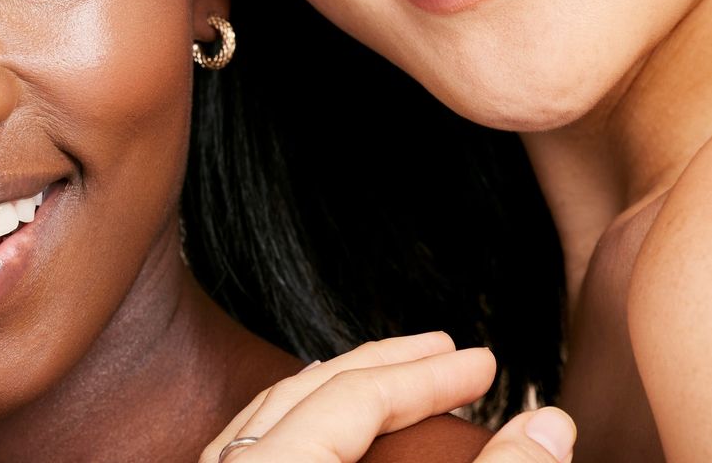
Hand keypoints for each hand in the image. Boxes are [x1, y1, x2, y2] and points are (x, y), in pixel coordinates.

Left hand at [200, 333, 576, 462]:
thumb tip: (549, 425)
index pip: (354, 396)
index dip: (427, 376)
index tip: (485, 365)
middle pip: (301, 391)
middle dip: (382, 365)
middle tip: (447, 351)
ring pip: (265, 417)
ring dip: (334, 388)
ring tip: (393, 379)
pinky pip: (248, 446)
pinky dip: (296, 425)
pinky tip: (326, 435)